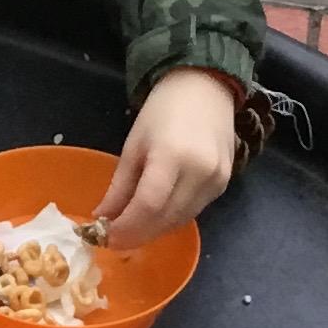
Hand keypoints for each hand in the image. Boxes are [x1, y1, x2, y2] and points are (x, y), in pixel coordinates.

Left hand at [96, 67, 239, 248]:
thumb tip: (102, 219)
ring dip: (153, 230)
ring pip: (181, 220)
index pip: (149, 206)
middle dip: (137, 235)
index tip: (103, 237)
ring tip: (130, 230)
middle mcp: (200, 172)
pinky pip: (194, 211)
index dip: (126, 228)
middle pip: (166, 219)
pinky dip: (171, 219)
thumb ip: (120, 187)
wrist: (205, 87)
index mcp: (172, 156)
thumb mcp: (134, 146)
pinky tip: (155, 216)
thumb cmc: (162, 110)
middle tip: (112, 240)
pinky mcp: (225, 184)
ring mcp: (217, 180)